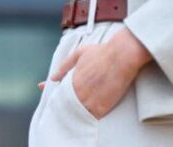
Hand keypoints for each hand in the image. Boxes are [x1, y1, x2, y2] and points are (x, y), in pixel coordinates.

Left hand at [35, 28, 152, 118]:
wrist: (122, 56)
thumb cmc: (102, 52)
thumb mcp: (79, 54)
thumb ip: (64, 66)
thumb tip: (53, 77)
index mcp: (71, 80)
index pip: (58, 93)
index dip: (53, 97)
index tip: (50, 99)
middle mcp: (77, 92)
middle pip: (65, 105)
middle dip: (62, 108)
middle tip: (61, 110)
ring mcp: (89, 101)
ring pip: (76, 113)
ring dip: (73, 115)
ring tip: (73, 115)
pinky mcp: (101, 107)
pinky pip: (90, 118)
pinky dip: (86, 119)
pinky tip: (84, 120)